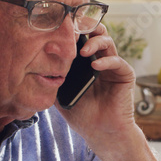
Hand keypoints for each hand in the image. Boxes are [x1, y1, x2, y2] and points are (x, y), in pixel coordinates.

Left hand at [57, 27, 137, 143]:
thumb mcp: (61, 93)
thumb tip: (35, 61)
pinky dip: (106, 61)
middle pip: (95, 33)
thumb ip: (53, 76)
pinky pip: (117, 61)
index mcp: (85, 62)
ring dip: (95, 42)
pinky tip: (95, 66)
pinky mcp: (125, 75)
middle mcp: (100, 59)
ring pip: (107, 42)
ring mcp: (113, 66)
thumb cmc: (82, 115)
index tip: (59, 31)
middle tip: (73, 31)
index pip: (80, 37)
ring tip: (83, 50)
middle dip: (85, 28)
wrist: (101, 132)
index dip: (71, 31)